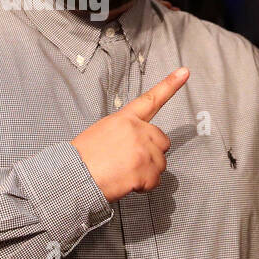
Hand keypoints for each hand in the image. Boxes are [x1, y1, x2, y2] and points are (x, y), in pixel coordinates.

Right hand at [71, 67, 188, 201]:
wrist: (74, 175)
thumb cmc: (83, 156)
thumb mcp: (102, 131)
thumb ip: (125, 131)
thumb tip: (136, 142)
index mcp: (125, 118)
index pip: (151, 99)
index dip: (170, 84)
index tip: (185, 72)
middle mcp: (138, 131)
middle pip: (162, 141)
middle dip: (152, 153)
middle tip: (131, 162)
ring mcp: (143, 151)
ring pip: (160, 164)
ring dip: (147, 172)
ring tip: (124, 174)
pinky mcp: (145, 171)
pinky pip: (155, 181)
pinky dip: (144, 186)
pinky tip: (127, 183)